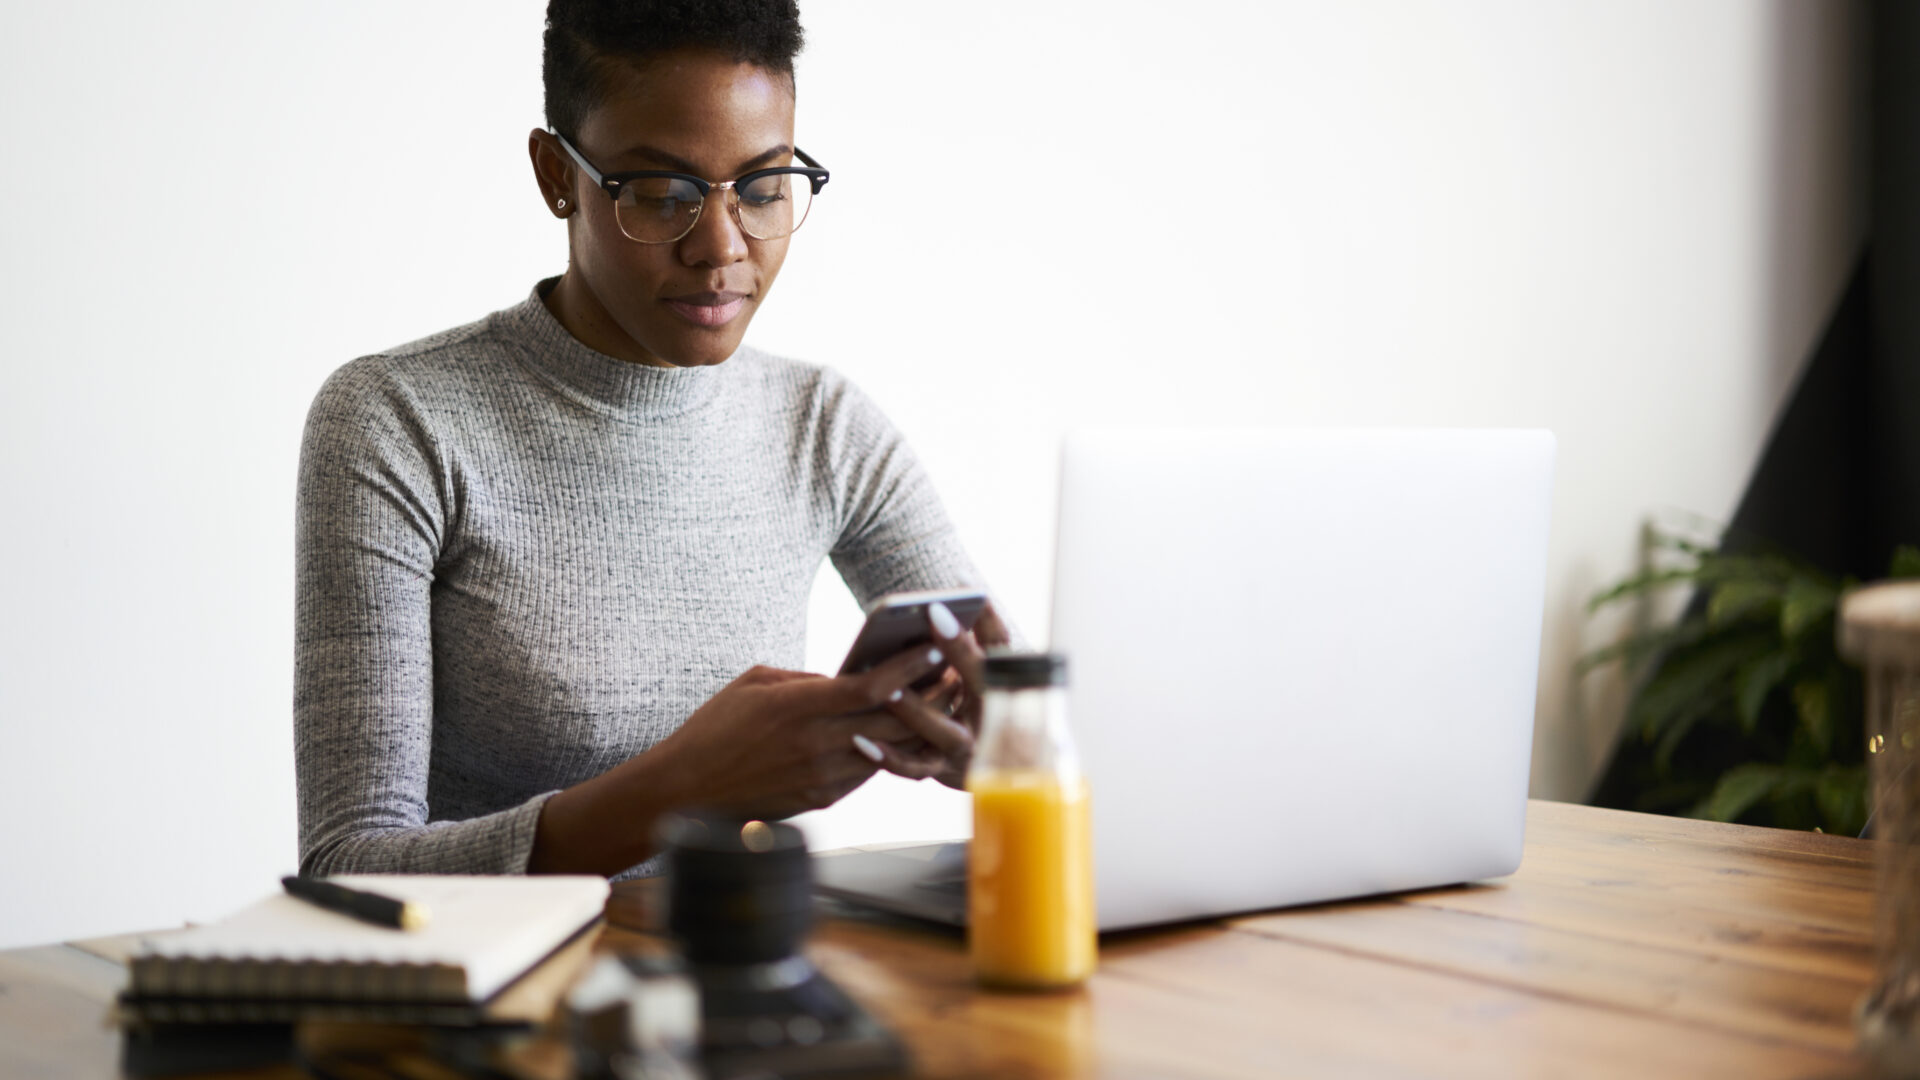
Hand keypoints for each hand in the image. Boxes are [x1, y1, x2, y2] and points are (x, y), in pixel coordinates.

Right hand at [649, 645, 952, 819]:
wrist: (685, 791)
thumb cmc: (714, 728)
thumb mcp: (755, 683)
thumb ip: (805, 678)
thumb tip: (846, 677)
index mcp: (799, 708)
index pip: (871, 687)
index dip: (909, 667)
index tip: (934, 648)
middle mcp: (816, 745)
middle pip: (893, 722)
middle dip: (929, 697)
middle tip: (955, 675)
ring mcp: (822, 777)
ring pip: (888, 751)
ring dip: (917, 727)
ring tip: (940, 703)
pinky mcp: (822, 799)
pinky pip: (868, 772)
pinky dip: (889, 753)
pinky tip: (904, 735)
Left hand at [862, 599, 1012, 789]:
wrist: (1008, 773)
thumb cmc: (981, 705)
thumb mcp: (982, 675)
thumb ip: (969, 645)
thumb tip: (946, 599)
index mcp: (1009, 686)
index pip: (1003, 647)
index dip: (987, 618)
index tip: (963, 582)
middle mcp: (996, 717)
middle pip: (981, 683)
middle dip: (959, 649)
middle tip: (933, 614)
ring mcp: (972, 748)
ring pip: (944, 731)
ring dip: (916, 710)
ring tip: (887, 689)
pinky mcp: (946, 773)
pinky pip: (915, 768)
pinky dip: (888, 756)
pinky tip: (861, 740)